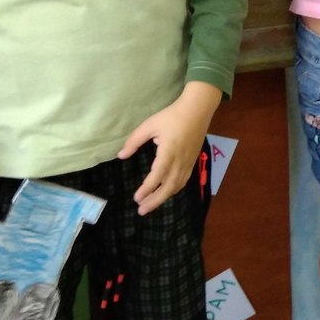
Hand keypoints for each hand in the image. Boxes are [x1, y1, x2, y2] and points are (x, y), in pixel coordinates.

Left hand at [118, 81, 220, 215]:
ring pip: (176, 186)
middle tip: (141, 210)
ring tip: (150, 205)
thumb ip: (134, 141)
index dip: (147, 189)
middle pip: (168, 187)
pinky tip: (167, 192)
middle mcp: (179, 161)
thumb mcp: (150, 125)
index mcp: (168, 153)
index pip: (156, 176)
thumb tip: (121, 155)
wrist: (198, 109)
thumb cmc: (172, 115)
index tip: (136, 198)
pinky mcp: (193, 160)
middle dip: (154, 201)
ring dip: (163, 198)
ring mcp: (188, 162)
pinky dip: (174, 189)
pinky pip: (183, 180)